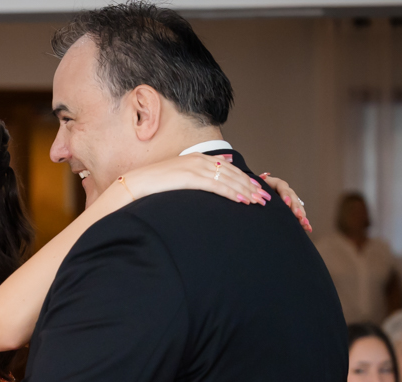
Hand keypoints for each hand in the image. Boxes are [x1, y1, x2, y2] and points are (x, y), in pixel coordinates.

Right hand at [110, 153, 267, 214]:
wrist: (136, 184)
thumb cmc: (154, 185)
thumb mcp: (178, 177)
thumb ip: (195, 177)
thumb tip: (210, 181)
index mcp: (197, 158)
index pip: (228, 169)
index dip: (244, 179)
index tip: (256, 190)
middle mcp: (199, 160)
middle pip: (232, 173)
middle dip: (251, 186)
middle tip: (265, 198)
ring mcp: (195, 167)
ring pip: (228, 179)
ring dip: (245, 191)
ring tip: (258, 202)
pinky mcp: (191, 177)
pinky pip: (216, 185)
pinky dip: (231, 192)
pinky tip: (242, 200)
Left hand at [259, 173, 312, 233]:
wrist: (260, 195)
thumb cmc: (258, 189)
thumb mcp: (259, 184)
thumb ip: (261, 181)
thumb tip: (263, 176)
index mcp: (279, 185)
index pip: (283, 188)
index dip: (286, 195)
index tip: (286, 203)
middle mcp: (287, 192)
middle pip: (293, 199)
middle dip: (296, 207)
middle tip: (297, 214)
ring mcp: (291, 201)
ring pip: (298, 207)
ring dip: (302, 215)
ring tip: (303, 222)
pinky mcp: (292, 210)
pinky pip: (299, 216)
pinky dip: (304, 222)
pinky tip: (308, 227)